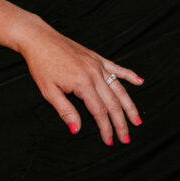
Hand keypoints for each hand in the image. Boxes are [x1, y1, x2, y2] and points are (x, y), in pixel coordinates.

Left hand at [15, 21, 142, 144]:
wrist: (39, 39)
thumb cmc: (41, 64)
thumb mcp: (49, 91)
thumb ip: (65, 111)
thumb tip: (76, 129)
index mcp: (83, 83)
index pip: (100, 111)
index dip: (106, 128)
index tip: (109, 141)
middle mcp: (94, 74)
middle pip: (113, 103)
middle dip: (121, 123)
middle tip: (126, 138)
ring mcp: (97, 65)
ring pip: (119, 88)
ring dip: (129, 106)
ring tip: (137, 120)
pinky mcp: (97, 58)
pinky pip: (117, 68)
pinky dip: (130, 75)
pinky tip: (140, 81)